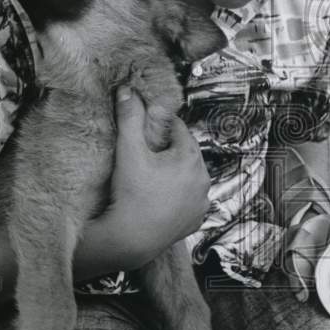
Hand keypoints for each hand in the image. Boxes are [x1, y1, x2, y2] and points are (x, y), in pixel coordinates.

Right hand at [97, 85, 211, 264]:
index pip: (179, 129)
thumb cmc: (130, 194)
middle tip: (150, 150)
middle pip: (187, 152)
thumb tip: (127, 90)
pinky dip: (181, 196)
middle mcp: (202, 179)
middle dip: (171, 148)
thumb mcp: (128, 151)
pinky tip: (164, 196)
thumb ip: (129, 118)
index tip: (149, 127)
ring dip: (178, 172)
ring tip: (156, 173)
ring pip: (191, 176)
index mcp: (190, 158)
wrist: (131, 239)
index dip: (162, 125)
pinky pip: (191, 200)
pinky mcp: (196, 220)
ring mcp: (201, 202)